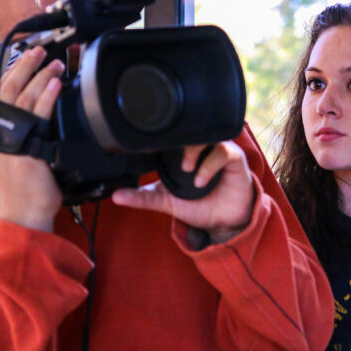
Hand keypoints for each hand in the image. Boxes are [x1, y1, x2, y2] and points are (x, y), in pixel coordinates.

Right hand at [0, 46, 63, 231]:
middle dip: (24, 66)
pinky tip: (55, 84)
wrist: (23, 212)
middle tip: (39, 50)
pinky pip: (38, 115)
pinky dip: (46, 97)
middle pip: (8, 89)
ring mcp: (12, 139)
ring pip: (25, 98)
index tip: (20, 54)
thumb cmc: (16, 185)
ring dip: (41, 76)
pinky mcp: (28, 146)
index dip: (8, 70)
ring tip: (55, 63)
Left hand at [111, 140, 254, 243]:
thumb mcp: (166, 203)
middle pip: (189, 129)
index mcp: (182, 153)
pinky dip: (210, 164)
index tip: (151, 151)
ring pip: (206, 135)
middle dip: (179, 142)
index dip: (161, 139)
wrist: (224, 221)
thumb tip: (116, 196)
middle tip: (176, 164)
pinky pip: (224, 151)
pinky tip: (202, 181)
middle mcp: (200, 148)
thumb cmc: (198, 206)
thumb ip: (142, 198)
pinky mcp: (234, 158)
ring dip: (194, 150)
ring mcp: (217, 150)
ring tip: (188, 169)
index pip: (170, 136)